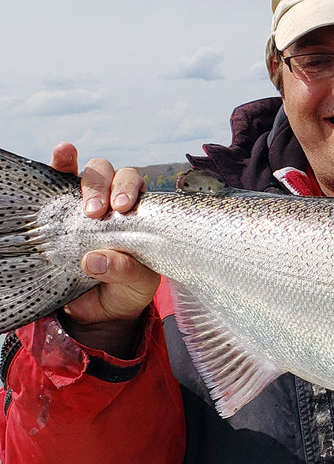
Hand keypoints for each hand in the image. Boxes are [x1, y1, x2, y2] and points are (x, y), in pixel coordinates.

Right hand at [51, 142, 160, 355]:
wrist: (99, 310)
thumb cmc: (127, 289)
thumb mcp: (136, 286)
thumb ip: (125, 272)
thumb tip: (93, 259)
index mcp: (143, 216)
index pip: (141, 190)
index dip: (132, 190)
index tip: (123, 207)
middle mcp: (117, 204)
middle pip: (116, 176)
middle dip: (108, 188)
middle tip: (100, 212)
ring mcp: (88, 204)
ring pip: (91, 173)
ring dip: (88, 181)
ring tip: (86, 208)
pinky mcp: (62, 210)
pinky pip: (60, 181)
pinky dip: (61, 163)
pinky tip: (62, 153)